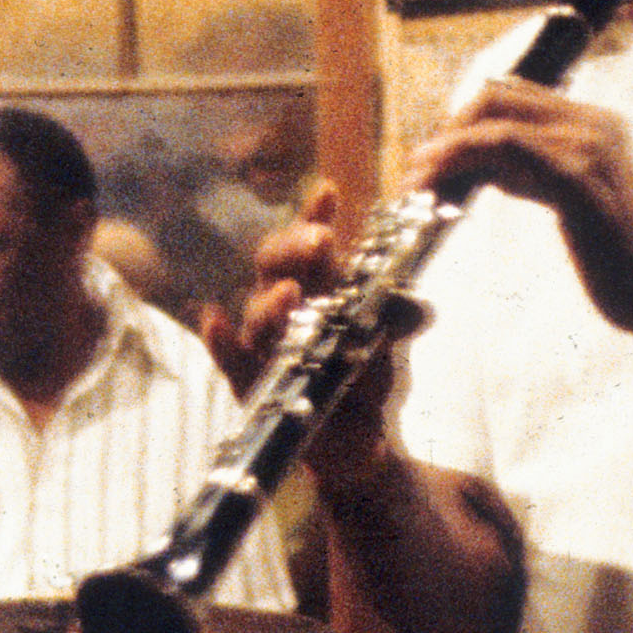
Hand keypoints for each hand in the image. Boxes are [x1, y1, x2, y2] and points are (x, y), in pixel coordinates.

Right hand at [223, 202, 414, 481]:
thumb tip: (419, 309)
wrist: (356, 438)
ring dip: (271, 299)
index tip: (328, 194)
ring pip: (256, 313)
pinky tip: (213, 320)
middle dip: (293, 248)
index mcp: (311, 283)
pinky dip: (220, 343)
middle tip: (321, 240)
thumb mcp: (385, 339)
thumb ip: (397, 315)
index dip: (312, 216)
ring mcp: (263, 343)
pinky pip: (230, 361)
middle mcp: (281, 305)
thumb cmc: (361, 374)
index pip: (306, 242)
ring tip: (291, 291)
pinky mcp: (251, 383)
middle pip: (272, 264)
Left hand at [398, 82, 632, 362]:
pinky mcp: (574, 174)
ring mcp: (586, 144)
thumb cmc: (624, 263)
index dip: (468, 120)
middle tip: (422, 168)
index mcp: (597, 125)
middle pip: (498, 94)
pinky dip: (462, 155)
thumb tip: (487, 166)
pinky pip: (503, 143)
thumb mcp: (573, 204)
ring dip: (447, 144)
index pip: (516, 96)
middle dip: (450, 126)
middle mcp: (594, 122)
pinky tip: (438, 180)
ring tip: (418, 179)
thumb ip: (536, 176)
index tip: (438, 157)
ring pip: (495, 115)